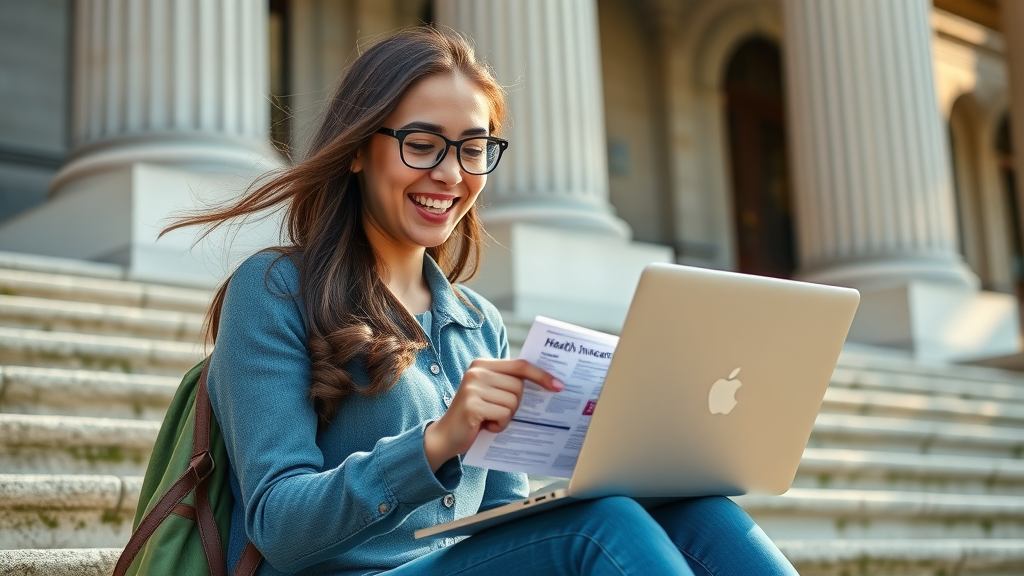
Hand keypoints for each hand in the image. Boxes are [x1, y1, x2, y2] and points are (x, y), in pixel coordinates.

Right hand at [423, 358, 562, 471]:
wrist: (446, 437)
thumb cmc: (475, 416)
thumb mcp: (491, 394)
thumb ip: (509, 384)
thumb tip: (548, 384)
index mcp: (483, 364)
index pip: (520, 365)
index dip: (541, 375)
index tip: (558, 386)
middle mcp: (477, 371)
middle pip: (519, 387)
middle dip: (515, 405)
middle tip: (497, 412)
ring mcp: (473, 387)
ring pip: (513, 402)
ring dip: (506, 417)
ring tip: (489, 419)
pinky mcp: (472, 405)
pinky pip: (504, 415)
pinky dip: (499, 425)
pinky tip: (485, 426)